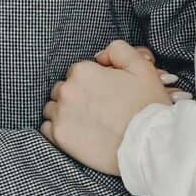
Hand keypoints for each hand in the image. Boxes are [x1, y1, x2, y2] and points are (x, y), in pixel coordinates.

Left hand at [41, 40, 178, 175]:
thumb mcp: (142, 67)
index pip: (78, 72)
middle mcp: (67, 90)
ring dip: (64, 112)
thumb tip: (100, 56)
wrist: (149, 144)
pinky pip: (47, 128)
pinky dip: (58, 129)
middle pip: (63, 88)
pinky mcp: (59, 136)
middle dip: (76, 96)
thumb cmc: (148, 106)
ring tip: (87, 121)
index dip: (93, 82)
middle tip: (97, 108)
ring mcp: (61, 114)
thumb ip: (119, 50)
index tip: (106, 94)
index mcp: (83, 71)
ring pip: (53, 107)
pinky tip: (76, 133)